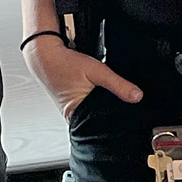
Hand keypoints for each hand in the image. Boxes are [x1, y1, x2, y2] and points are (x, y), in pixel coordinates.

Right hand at [23, 30, 141, 117]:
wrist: (44, 54)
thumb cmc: (64, 63)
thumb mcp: (96, 71)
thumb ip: (118, 84)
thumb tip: (137, 96)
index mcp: (77, 117)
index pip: (105, 127)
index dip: (119, 121)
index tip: (133, 117)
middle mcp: (74, 119)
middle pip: (101, 123)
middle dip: (114, 114)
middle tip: (124, 104)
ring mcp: (72, 113)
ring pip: (96, 115)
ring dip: (105, 107)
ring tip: (111, 98)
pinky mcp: (73, 105)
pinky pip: (90, 108)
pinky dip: (97, 102)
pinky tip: (101, 94)